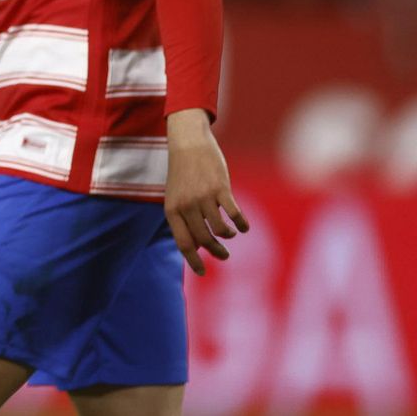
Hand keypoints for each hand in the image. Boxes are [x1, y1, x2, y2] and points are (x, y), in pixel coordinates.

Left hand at [164, 109, 249, 275]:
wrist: (188, 144)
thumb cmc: (182, 174)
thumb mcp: (175, 197)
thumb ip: (183, 220)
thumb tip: (196, 247)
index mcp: (172, 210)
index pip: (184, 243)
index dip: (194, 261)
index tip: (202, 273)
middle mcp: (186, 206)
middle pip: (204, 240)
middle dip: (216, 251)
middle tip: (223, 255)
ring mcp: (204, 197)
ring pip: (220, 229)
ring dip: (228, 236)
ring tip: (230, 234)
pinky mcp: (221, 189)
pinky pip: (235, 214)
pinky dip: (242, 224)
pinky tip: (244, 226)